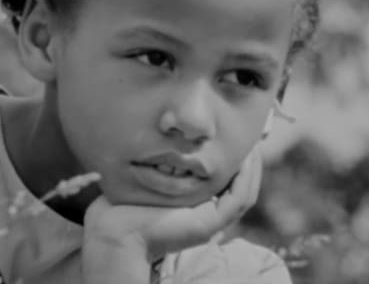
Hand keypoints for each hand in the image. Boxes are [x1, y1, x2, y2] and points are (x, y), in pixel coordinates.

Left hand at [84, 145, 262, 259]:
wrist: (115, 231)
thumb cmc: (124, 206)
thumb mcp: (149, 179)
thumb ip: (162, 164)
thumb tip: (163, 137)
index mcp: (195, 208)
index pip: (228, 185)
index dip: (237, 163)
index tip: (237, 139)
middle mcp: (206, 216)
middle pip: (241, 189)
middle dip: (249, 163)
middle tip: (252, 139)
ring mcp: (210, 223)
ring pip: (244, 194)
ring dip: (251, 169)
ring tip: (252, 145)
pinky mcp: (208, 225)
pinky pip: (237, 200)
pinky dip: (244, 180)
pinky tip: (244, 160)